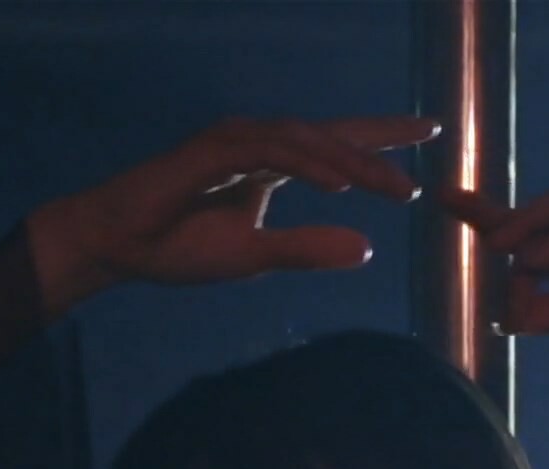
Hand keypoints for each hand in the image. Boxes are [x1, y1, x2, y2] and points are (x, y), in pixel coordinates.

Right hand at [35, 115, 441, 305]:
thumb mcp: (255, 256)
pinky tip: (340, 181)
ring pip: (305, 140)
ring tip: (392, 185)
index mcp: (270, 164)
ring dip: (350, 159)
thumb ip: (308, 250)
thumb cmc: (179, 247)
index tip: (430, 132)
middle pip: (330, 133)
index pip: (336, 144)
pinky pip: (270, 153)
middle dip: (380, 140)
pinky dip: (307, 164)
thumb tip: (366, 250)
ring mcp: (234, 142)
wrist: (118, 246)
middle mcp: (257, 144)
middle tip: (429, 147)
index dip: (381, 137)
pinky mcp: (211, 152)